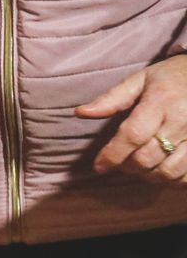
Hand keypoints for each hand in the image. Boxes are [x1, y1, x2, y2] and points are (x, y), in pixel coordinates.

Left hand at [74, 54, 186, 183]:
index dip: (113, 154)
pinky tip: (162, 171)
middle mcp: (182, 120)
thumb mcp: (141, 79)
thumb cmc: (172, 77)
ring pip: (169, 171)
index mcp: (161, 100)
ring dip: (148, 176)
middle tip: (120, 164)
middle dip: (127, 166)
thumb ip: (111, 98)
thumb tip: (80, 113)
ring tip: (140, 167)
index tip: (99, 166)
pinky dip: (172, 180)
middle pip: (148, 157)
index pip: (133, 134)